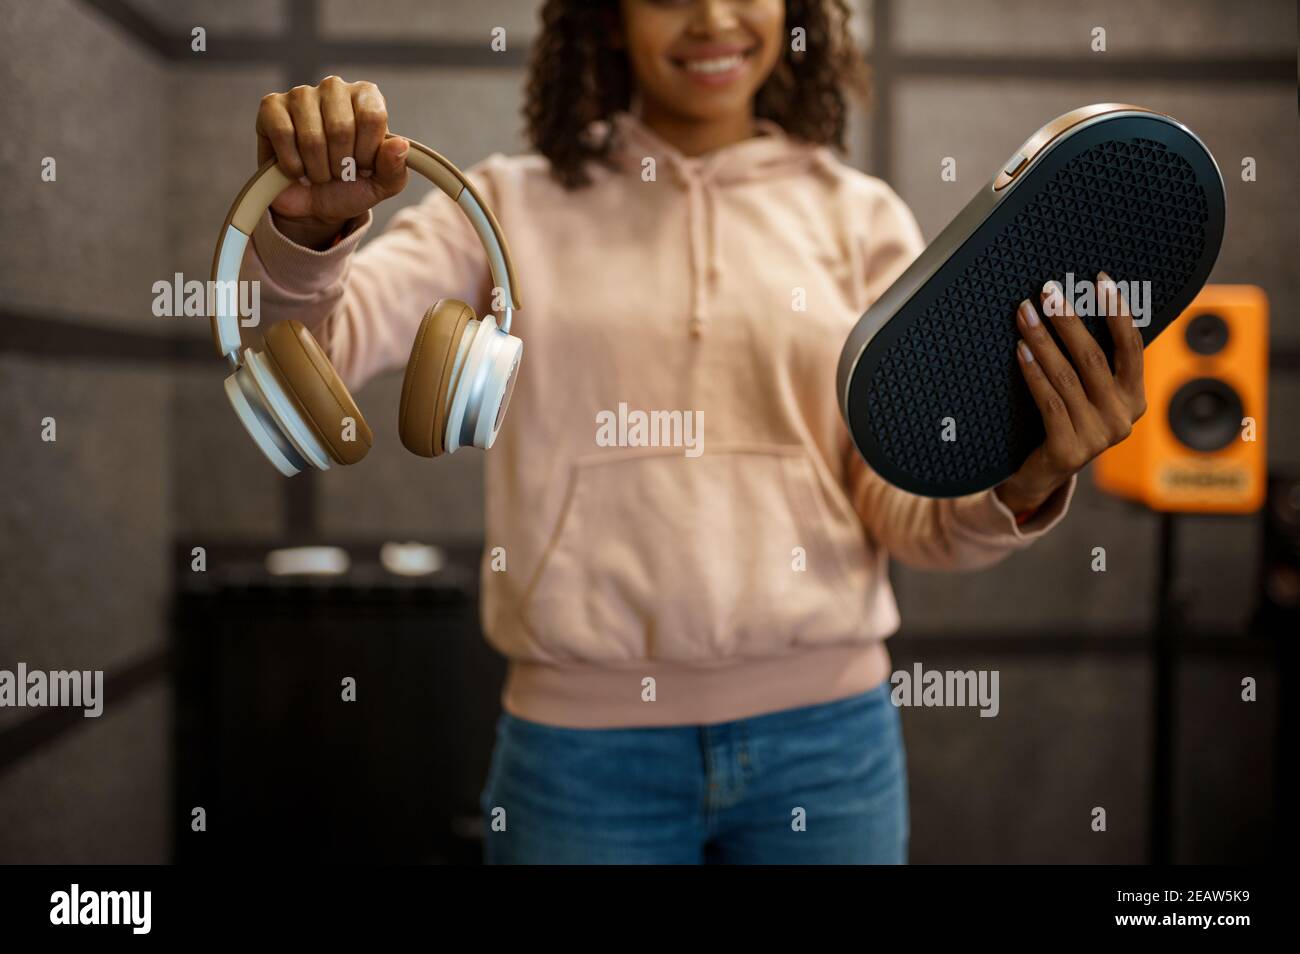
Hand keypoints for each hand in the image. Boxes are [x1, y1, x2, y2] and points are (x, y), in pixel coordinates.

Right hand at [255, 75, 408, 248]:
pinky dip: (293, 165)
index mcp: (367, 97)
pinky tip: (297, 170)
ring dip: (317, 169)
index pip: (372, 117)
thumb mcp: (382, 184)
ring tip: (319, 173)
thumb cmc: (351, 186)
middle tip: (338, 173)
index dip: (367, 153)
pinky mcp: (271, 107)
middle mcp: (334, 88)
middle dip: (341, 164)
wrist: (315, 205)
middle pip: (341, 127)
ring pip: (312, 137)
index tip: (363, 167)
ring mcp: (301, 94)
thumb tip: (400, 144)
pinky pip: (284, 135)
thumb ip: (396, 167)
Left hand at [995, 272, 1147, 514]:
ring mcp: (1097, 437)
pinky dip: (1033, 372)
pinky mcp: (1069, 450)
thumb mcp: (1085, 393)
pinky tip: (1020, 349)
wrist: (1041, 476)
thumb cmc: (1062, 421)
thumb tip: (1073, 302)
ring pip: (1067, 376)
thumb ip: (1092, 362)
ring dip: (1043, 339)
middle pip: (1093, 357)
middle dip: (1069, 319)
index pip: (1132, 347)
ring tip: (1025, 313)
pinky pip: (1048, 401)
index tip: (1099, 279)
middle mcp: (1123, 418)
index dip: (1117, 311)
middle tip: (1048, 290)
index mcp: (1134, 399)